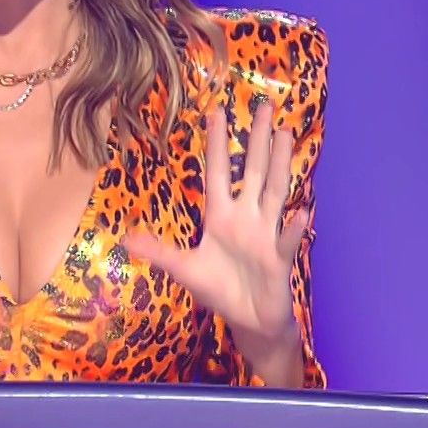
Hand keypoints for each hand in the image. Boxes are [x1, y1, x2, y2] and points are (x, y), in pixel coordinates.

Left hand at [122, 98, 312, 349]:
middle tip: (265, 106)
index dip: (218, 145)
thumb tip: (125, 239)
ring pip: (275, 192)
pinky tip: (301, 212)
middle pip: (254, 171)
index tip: (216, 113)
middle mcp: (246, 218)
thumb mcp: (184, 270)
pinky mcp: (279, 259)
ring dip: (279, 164)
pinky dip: (294, 228)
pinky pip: (286, 240)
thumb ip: (159, 253)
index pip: (219, 173)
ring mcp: (265, 234)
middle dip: (257, 140)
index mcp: (221, 217)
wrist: (248, 321)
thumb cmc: (219, 290)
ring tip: (284, 134)